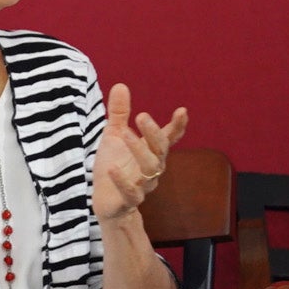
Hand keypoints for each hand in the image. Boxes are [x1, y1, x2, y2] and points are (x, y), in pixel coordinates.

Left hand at [93, 81, 188, 221]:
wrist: (107, 203)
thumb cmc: (114, 166)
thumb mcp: (114, 136)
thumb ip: (119, 113)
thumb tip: (121, 85)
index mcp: (150, 151)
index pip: (168, 137)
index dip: (177, 126)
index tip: (182, 110)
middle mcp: (152, 167)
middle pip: (160, 149)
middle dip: (153, 133)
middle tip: (142, 115)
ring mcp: (143, 184)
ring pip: (149, 168)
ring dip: (138, 150)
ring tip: (125, 134)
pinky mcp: (129, 199)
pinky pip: (131, 191)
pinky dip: (122, 181)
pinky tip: (112, 169)